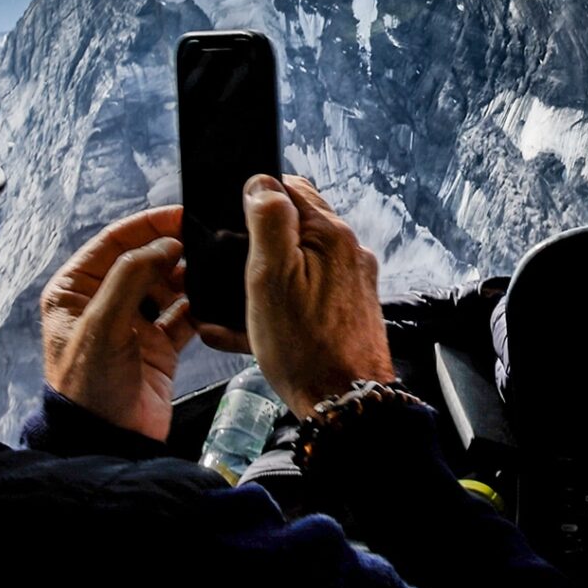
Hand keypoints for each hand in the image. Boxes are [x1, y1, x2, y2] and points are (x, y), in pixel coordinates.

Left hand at [40, 206, 194, 441]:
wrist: (108, 445)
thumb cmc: (88, 387)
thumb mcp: (102, 324)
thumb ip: (131, 277)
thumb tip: (165, 244)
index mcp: (75, 289)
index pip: (114, 241)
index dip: (147, 224)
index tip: (180, 214)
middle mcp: (103, 302)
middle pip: (143, 258)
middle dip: (171, 248)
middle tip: (204, 239)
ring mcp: (132, 323)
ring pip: (166, 283)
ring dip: (187, 275)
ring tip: (210, 267)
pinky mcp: (158, 346)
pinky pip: (183, 314)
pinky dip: (199, 305)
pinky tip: (213, 297)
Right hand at [203, 175, 393, 418]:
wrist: (344, 406)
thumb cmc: (304, 346)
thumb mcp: (270, 276)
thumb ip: (267, 221)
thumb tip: (261, 181)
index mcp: (330, 234)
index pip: (289, 187)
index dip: (256, 202)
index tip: (236, 228)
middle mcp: (348, 252)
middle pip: (294, 225)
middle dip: (260, 242)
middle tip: (237, 271)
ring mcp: (351, 282)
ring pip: (299, 260)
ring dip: (269, 275)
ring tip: (243, 307)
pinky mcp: (349, 309)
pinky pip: (308, 291)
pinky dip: (283, 301)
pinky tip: (260, 326)